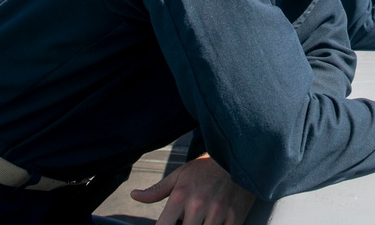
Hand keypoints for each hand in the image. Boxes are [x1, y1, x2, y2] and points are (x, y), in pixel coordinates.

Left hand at [131, 155, 255, 224]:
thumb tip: (135, 195)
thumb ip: (157, 190)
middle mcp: (198, 205)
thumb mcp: (180, 175)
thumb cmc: (206, 168)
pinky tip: (214, 224)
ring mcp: (218, 212)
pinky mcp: (236, 216)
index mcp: (181, 195)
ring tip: (200, 221)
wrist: (239, 156)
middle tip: (186, 221)